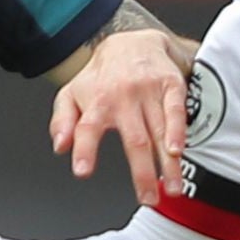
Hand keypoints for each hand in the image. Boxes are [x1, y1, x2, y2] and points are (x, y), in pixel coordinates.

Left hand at [50, 28, 189, 205]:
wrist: (133, 42)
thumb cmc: (101, 77)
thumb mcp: (72, 94)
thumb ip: (62, 121)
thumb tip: (60, 147)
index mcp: (96, 101)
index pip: (87, 127)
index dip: (84, 149)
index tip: (83, 171)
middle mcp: (122, 96)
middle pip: (134, 138)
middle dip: (142, 172)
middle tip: (147, 198)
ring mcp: (148, 91)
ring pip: (159, 131)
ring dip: (167, 163)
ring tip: (172, 188)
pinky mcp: (171, 85)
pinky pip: (176, 111)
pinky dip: (178, 131)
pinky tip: (179, 152)